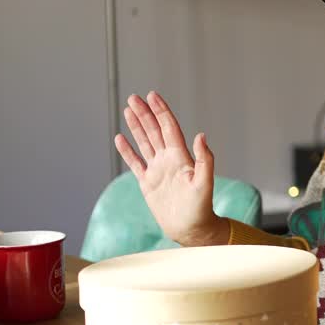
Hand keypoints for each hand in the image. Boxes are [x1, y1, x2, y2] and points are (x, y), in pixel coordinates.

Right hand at [113, 91, 225, 246]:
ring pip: (144, 142)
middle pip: (154, 130)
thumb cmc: (201, 208)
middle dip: (145, 113)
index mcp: (181, 157)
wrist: (190, 228)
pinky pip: (135, 163)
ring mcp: (157, 170)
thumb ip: (204, 159)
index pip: (169, 128)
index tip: (152, 96)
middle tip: (134, 97)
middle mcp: (168, 160)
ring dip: (136, 126)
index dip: (161, 111)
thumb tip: (201, 135)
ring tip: (128, 109)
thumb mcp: (204, 183)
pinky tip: (120, 138)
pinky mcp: (148, 183)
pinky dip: (127, 151)